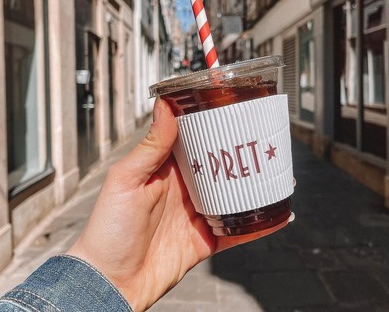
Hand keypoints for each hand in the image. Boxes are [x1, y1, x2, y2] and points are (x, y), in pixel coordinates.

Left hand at [67, 99, 290, 310]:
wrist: (109, 282)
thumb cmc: (107, 230)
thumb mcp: (125, 181)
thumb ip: (150, 147)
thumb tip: (165, 106)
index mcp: (163, 170)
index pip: (193, 141)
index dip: (214, 127)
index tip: (236, 111)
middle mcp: (182, 190)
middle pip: (219, 167)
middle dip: (243, 156)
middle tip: (269, 142)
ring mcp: (195, 216)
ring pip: (233, 197)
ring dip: (255, 187)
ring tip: (281, 175)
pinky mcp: (204, 242)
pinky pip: (236, 232)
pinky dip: (258, 226)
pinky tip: (278, 216)